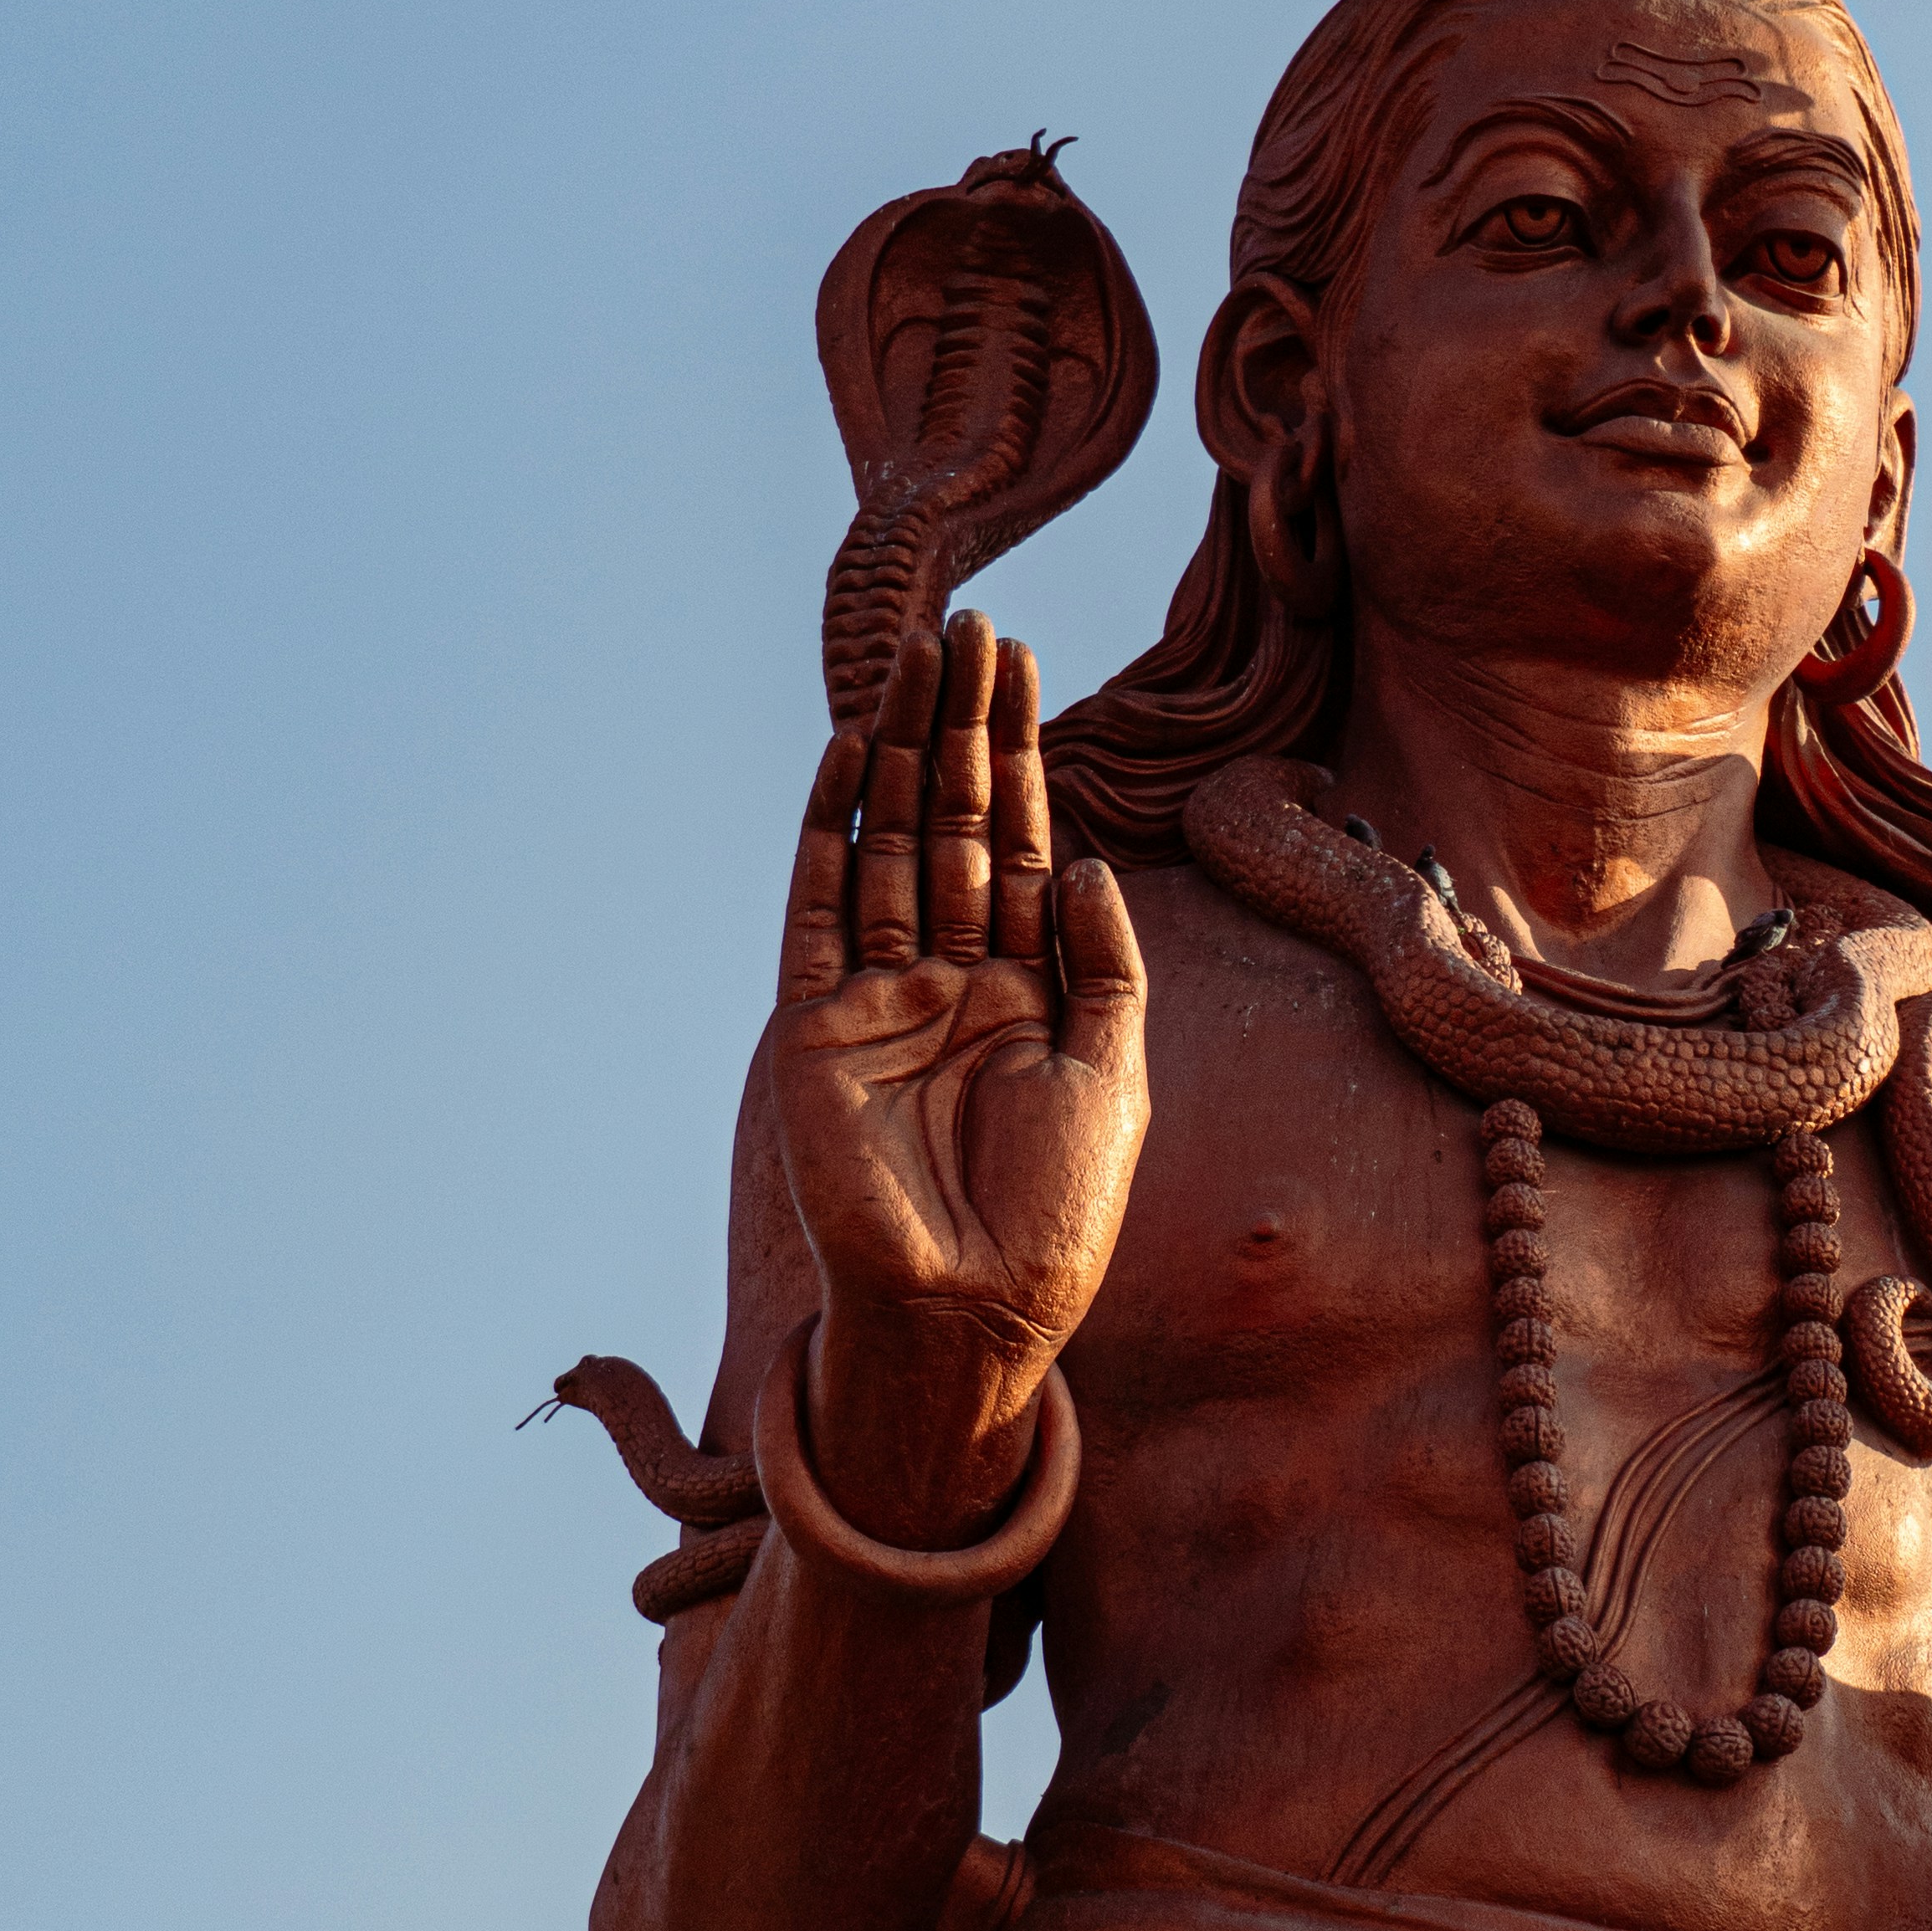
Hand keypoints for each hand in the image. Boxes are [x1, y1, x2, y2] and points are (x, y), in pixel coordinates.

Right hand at [768, 611, 1148, 1539]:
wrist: (978, 1305)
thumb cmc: (1060, 1210)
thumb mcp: (1116, 1075)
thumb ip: (1107, 968)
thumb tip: (1081, 860)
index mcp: (1025, 986)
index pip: (1021, 840)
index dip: (1022, 751)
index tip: (1023, 663)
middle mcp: (949, 978)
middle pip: (953, 821)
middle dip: (963, 724)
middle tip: (969, 625)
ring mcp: (878, 997)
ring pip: (889, 844)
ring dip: (900, 750)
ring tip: (913, 655)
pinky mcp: (815, 1025)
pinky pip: (817, 909)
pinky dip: (828, 833)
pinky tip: (846, 759)